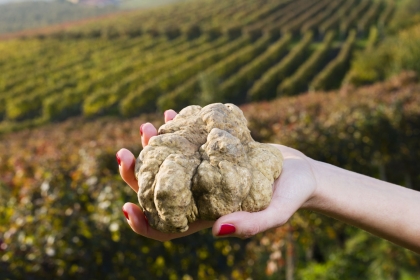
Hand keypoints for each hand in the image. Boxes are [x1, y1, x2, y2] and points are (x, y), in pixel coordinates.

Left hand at [116, 110, 317, 240]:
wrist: (300, 172)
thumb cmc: (291, 196)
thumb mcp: (276, 212)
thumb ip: (251, 225)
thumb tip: (217, 231)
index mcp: (206, 216)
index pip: (165, 228)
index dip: (142, 223)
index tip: (125, 206)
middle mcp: (198, 195)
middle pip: (157, 191)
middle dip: (136, 174)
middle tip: (124, 152)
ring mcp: (203, 173)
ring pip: (168, 165)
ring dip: (152, 147)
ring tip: (147, 126)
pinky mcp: (211, 154)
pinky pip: (186, 143)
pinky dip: (177, 129)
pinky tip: (172, 114)